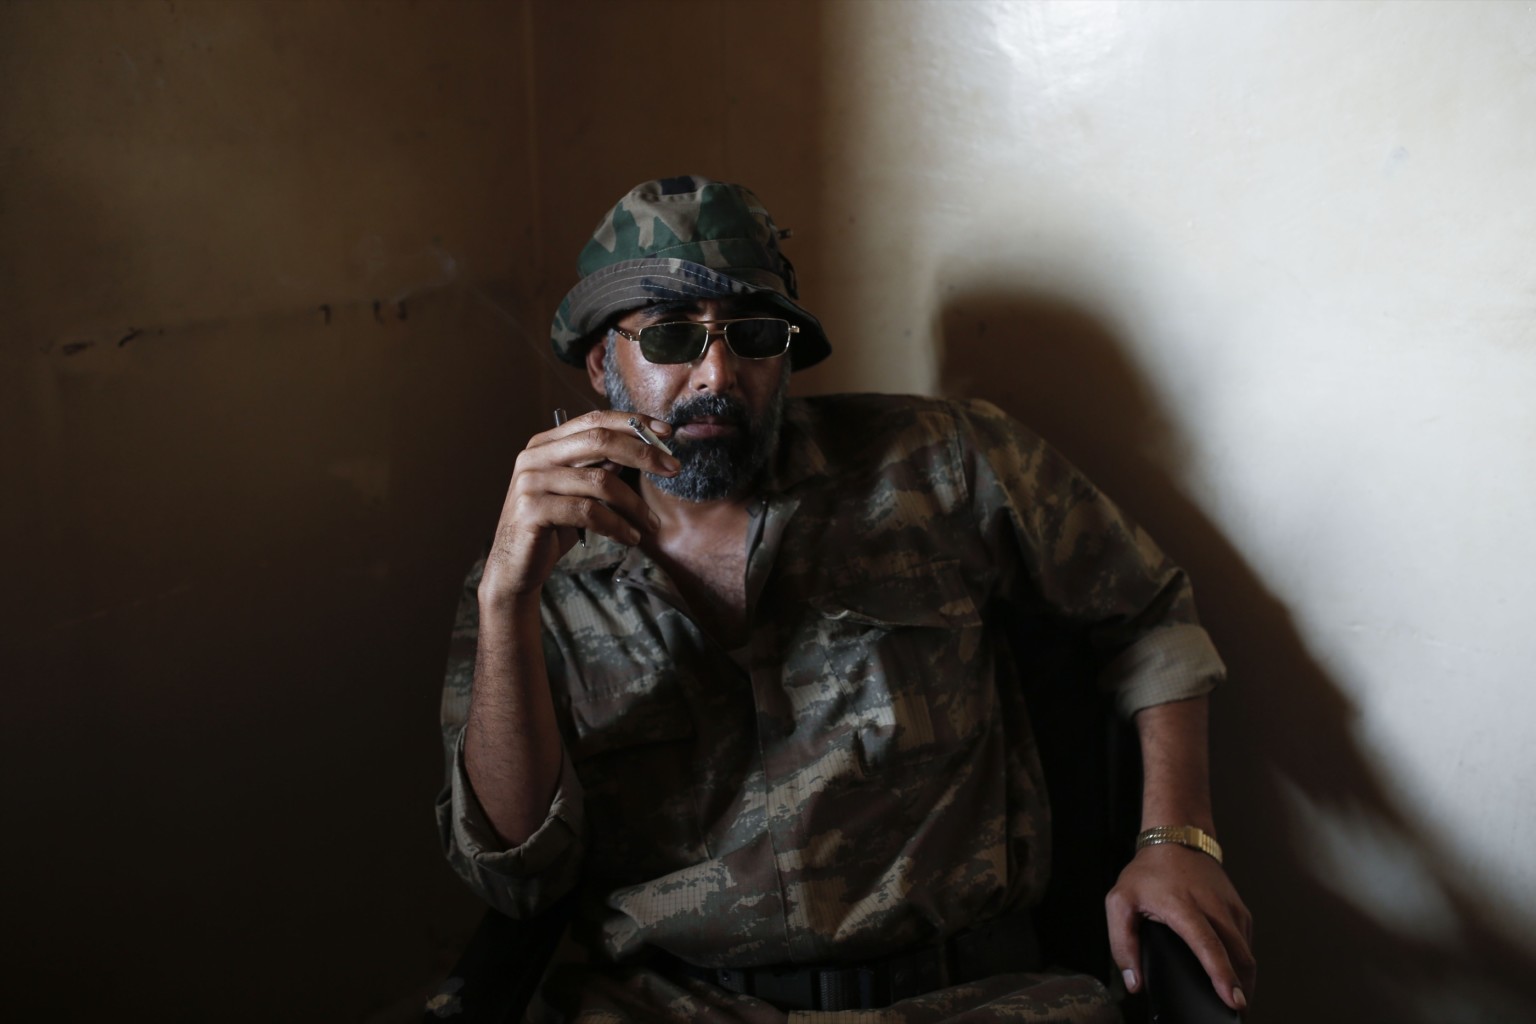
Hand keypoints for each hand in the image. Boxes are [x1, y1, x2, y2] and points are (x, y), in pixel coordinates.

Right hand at [481, 410, 679, 600]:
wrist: (514, 568)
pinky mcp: (532, 510)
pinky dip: (617, 526)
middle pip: (599, 441)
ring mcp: (531, 481)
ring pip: (600, 481)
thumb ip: (600, 467)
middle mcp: (535, 456)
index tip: (667, 431)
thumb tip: (642, 449)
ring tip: (651, 525)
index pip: (595, 420)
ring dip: (635, 504)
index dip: (633, 422)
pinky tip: (630, 538)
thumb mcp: (578, 492)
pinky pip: (588, 512)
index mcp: (546, 444)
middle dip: (643, 453)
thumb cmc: (552, 528)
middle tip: (674, 469)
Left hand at [1106, 843, 1255, 1012]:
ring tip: (1233, 1000)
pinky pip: (1247, 943)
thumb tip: (1134, 983)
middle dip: (1241, 989)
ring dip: (1244, 979)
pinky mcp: (1240, 910)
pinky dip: (1243, 963)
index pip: (1208, 945)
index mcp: (1183, 906)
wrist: (1176, 839)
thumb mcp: (1120, 902)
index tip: (1233, 1000)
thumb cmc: (1147, 873)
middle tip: (1232, 1013)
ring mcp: (1231, 908)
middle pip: (1238, 955)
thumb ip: (1122, 944)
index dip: (1222, 975)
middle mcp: (1213, 907)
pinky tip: (1232, 975)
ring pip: (1247, 952)